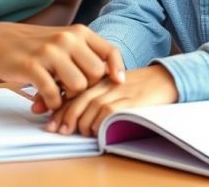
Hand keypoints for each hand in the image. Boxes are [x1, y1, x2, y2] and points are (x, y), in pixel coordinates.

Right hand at [0, 23, 123, 110]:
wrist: (1, 40)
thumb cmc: (39, 45)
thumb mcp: (66, 41)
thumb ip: (87, 54)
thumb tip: (115, 78)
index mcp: (79, 32)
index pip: (109, 51)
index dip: (117, 69)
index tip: (118, 82)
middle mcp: (67, 39)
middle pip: (95, 75)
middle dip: (88, 88)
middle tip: (74, 92)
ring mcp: (49, 52)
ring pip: (77, 86)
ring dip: (69, 97)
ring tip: (60, 95)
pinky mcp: (32, 66)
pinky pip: (53, 94)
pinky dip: (53, 103)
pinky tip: (47, 100)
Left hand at [43, 65, 177, 135]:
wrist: (164, 79)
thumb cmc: (135, 86)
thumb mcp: (111, 87)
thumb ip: (92, 96)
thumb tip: (68, 116)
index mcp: (98, 76)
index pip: (72, 88)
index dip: (56, 103)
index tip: (44, 116)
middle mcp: (106, 82)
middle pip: (78, 97)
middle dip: (64, 115)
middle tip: (56, 129)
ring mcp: (118, 90)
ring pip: (91, 105)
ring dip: (81, 122)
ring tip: (75, 132)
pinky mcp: (131, 100)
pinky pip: (109, 111)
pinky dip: (98, 122)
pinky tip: (94, 130)